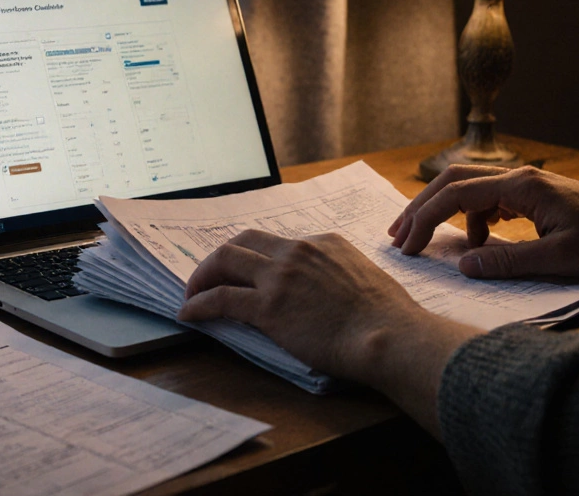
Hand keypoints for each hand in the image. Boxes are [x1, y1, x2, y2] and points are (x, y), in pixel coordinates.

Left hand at [177, 230, 423, 382]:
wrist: (389, 335)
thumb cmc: (388, 318)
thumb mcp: (364, 277)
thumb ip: (339, 275)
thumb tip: (329, 291)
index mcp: (322, 243)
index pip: (276, 242)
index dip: (254, 256)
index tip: (243, 269)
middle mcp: (297, 251)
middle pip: (243, 242)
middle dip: (220, 259)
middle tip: (209, 277)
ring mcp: (280, 276)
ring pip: (225, 261)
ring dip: (202, 276)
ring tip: (192, 294)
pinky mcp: (268, 306)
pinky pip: (220, 297)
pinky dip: (199, 303)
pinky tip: (189, 313)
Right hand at [389, 164, 578, 278]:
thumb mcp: (560, 261)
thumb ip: (508, 261)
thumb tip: (463, 264)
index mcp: (522, 186)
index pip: (457, 194)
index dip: (424, 219)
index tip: (406, 246)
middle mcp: (519, 177)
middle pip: (453, 181)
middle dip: (420, 208)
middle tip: (397, 236)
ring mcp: (525, 183)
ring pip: (468, 187)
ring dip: (441, 211)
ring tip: (423, 239)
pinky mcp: (531, 193)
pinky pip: (487, 197)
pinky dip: (471, 218)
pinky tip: (477, 242)